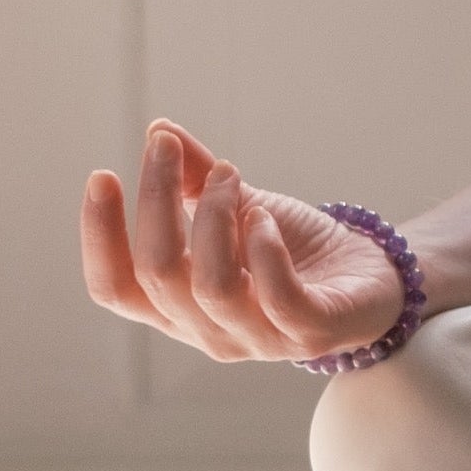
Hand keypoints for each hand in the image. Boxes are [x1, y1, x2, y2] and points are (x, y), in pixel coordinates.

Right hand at [81, 118, 407, 364]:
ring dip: (214, 216)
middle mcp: (207, 333)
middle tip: (170, 148)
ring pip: (209, 284)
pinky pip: (277, 297)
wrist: (371, 273)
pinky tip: (265, 217)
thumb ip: (196, 180)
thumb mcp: (239, 206)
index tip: (103, 174)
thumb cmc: (294, 246)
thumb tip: (159, 130)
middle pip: (157, 273)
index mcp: (178, 308)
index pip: (115, 287)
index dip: (99, 236)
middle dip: (156, 200)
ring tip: (231, 175)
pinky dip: (266, 250)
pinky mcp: (310, 333)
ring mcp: (258, 339)